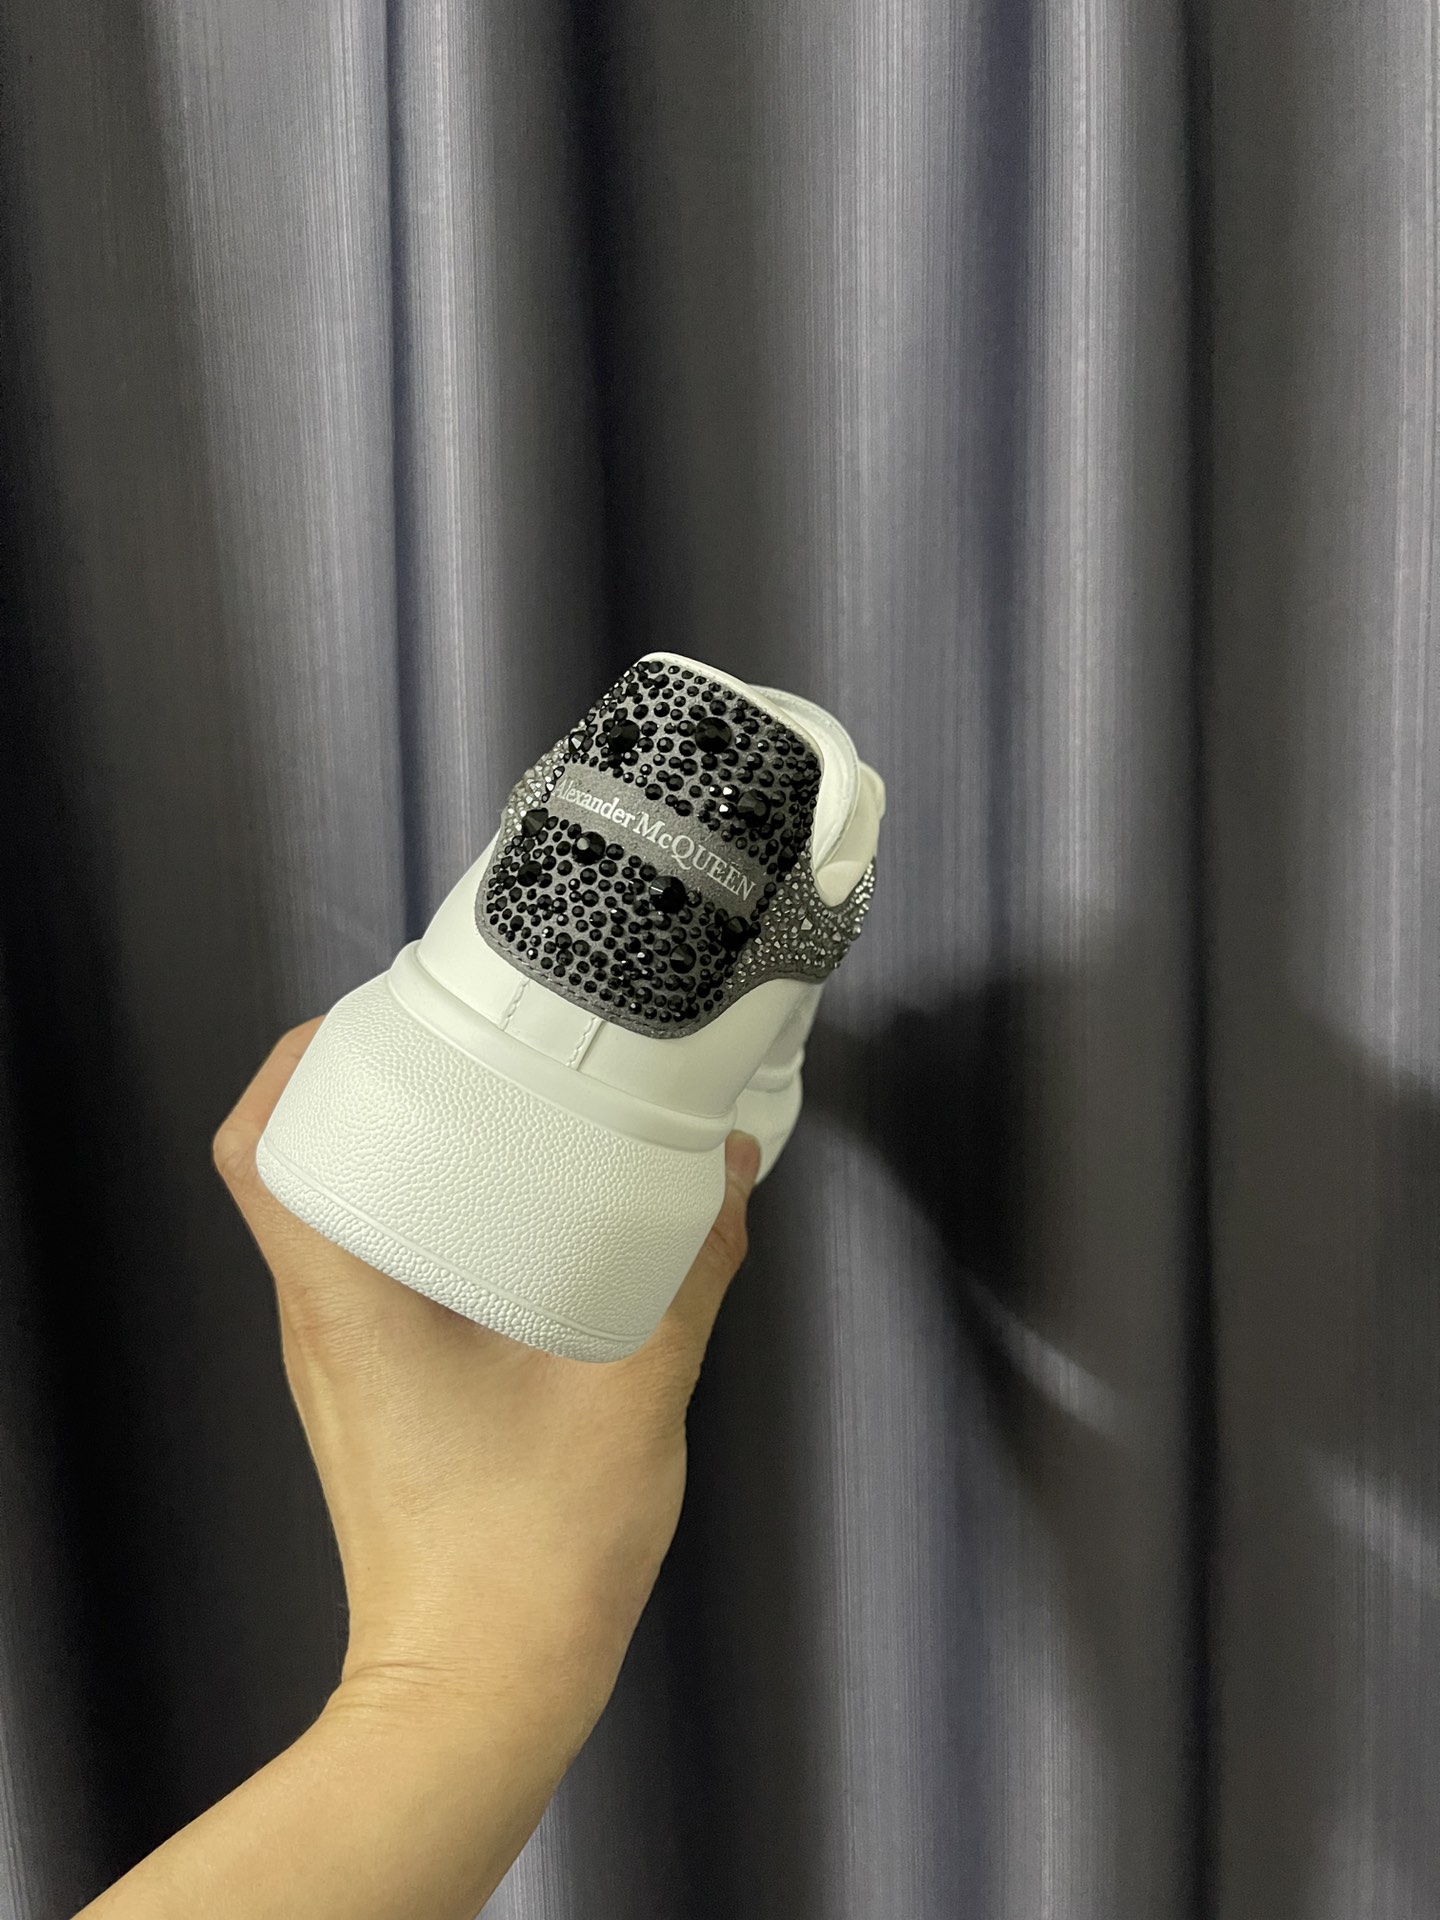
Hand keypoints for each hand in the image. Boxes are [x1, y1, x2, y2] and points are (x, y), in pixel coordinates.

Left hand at [212, 1020, 760, 1750]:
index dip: (296, 1063)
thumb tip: (730, 1174)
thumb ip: (688, 1270)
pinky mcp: (374, 1395)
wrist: (480, 1692)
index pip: (258, 1150)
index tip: (373, 1014)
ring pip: (337, 1218)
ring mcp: (342, 1363)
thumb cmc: (532, 1551)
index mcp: (350, 1300)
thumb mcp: (636, 1391)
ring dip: (396, 1151)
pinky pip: (375, 1273)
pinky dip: (425, 1220)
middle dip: (360, 1084)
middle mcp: (324, 1321)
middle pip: (294, 1166)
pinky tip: (511, 1216)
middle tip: (454, 1038)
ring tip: (489, 1104)